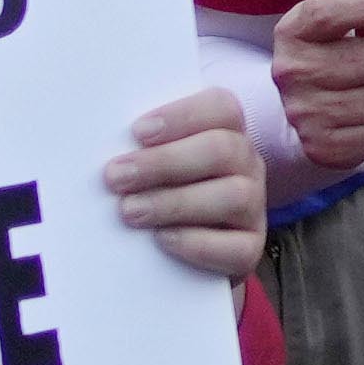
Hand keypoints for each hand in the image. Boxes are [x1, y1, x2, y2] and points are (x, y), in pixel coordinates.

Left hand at [106, 85, 272, 270]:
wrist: (173, 256)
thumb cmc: (158, 192)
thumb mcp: (153, 162)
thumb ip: (141, 146)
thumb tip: (110, 146)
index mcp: (227, 132)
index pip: (222, 108)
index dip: (182, 116)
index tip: (137, 132)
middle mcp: (247, 165)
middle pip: (222, 150)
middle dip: (164, 163)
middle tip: (116, 177)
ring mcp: (253, 208)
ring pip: (233, 196)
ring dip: (175, 202)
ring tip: (130, 211)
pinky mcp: (250, 250)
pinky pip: (236, 247)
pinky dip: (197, 243)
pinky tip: (162, 239)